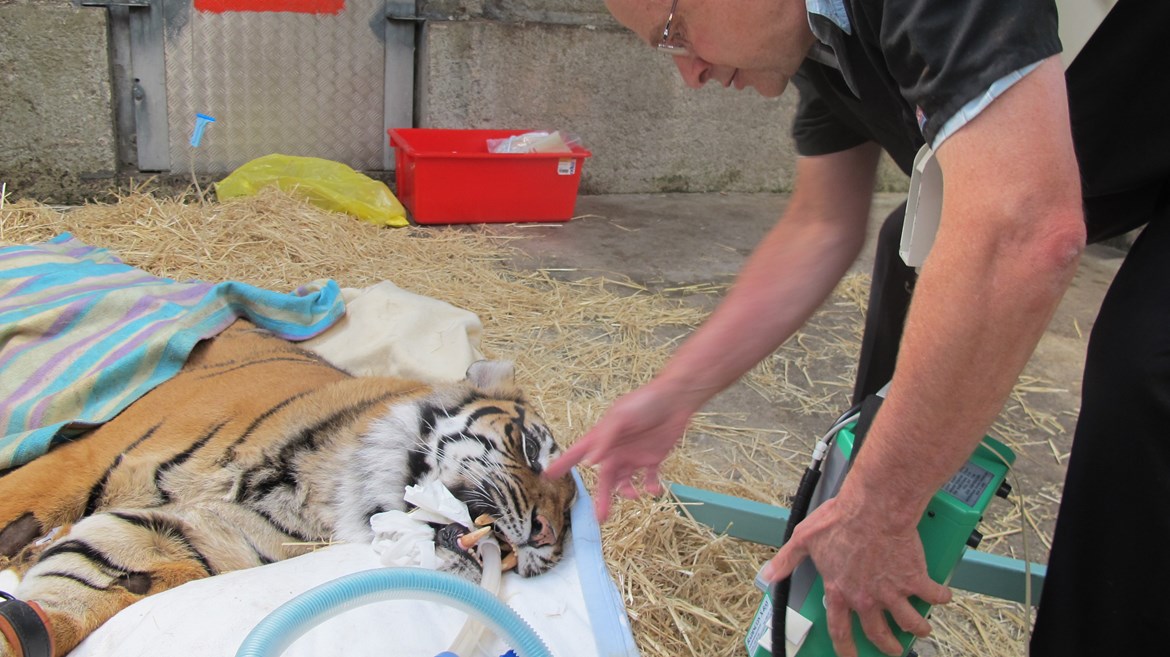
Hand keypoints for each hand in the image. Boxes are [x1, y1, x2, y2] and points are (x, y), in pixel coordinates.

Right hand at [544, 381, 693, 521]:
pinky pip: (649, 480)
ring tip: (634, 496)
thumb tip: (591, 462)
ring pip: (625, 483)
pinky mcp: (653, 459)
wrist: (676, 399)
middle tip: (599, 518)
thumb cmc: (645, 402)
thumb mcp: (621, 417)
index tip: (547, 476)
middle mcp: (616, 450)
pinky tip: (654, 490)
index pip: (578, 453)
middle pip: (605, 478)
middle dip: (602, 497)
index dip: (563, 464)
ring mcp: (634, 456)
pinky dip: (651, 488)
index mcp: (603, 438)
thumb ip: (605, 439)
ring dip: (627, 493)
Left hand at [762, 494, 951, 656]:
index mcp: (841, 591)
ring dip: (917, 627)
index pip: (839, 629)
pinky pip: (933, 596)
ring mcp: (892, 592)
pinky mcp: (915, 579)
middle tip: (893, 648)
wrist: (873, 508)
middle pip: (878, 633)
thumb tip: (768, 574)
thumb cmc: (840, 520)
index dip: (845, 648)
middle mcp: (866, 598)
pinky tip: (942, 596)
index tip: (850, 656)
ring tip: (921, 628)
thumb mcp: (804, 539)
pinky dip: (940, 598)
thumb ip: (787, 560)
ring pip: (910, 622)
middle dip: (887, 645)